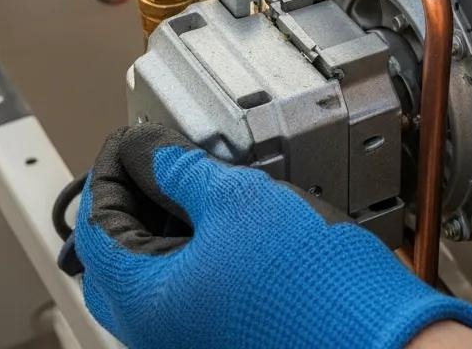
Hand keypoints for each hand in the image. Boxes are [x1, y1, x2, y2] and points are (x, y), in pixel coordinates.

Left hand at [72, 125, 471, 348]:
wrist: (373, 333)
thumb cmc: (309, 279)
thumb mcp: (238, 199)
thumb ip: (183, 171)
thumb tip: (149, 151)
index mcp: (145, 300)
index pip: (98, 229)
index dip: (110, 173)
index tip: (130, 142)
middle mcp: (158, 331)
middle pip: (118, 261)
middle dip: (131, 204)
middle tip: (151, 162)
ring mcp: (192, 338)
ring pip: (155, 278)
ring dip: (162, 227)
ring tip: (191, 182)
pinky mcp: (226, 337)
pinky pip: (188, 292)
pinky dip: (192, 251)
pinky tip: (223, 221)